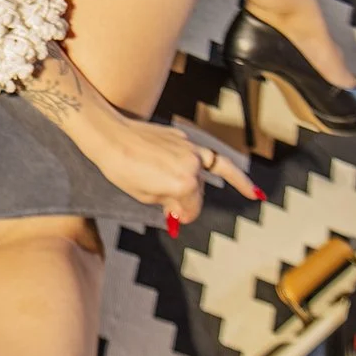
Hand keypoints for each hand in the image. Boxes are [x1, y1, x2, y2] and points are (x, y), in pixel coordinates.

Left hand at [90, 114, 259, 225]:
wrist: (110, 136)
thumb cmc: (122, 168)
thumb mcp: (144, 196)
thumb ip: (168, 203)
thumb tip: (180, 210)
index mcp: (183, 183)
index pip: (191, 209)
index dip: (182, 216)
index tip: (175, 219)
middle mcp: (192, 164)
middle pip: (198, 192)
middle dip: (188, 201)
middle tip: (172, 208)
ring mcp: (189, 148)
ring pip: (205, 172)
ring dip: (203, 183)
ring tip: (237, 192)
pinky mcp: (183, 137)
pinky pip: (205, 155)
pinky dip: (219, 167)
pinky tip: (245, 183)